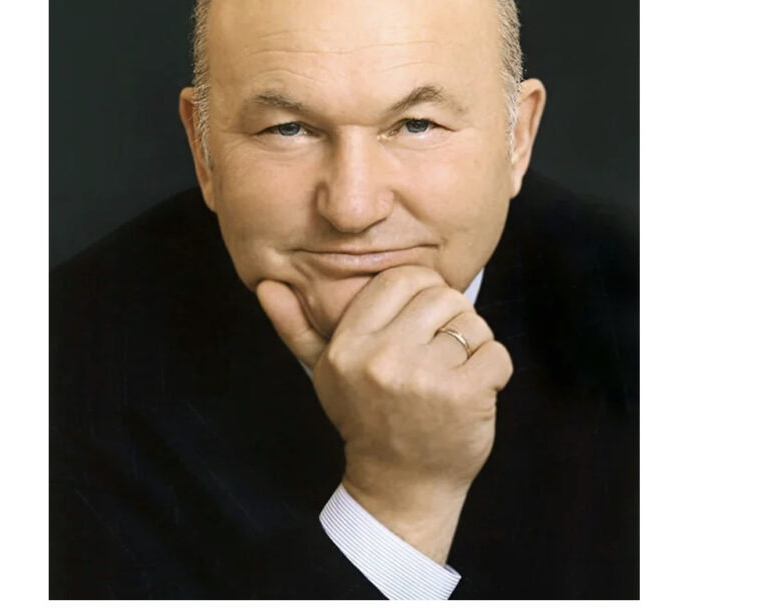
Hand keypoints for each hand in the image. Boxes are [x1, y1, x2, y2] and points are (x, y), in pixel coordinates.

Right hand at [256, 265, 513, 562]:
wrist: (400, 486)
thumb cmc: (366, 420)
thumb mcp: (324, 373)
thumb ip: (297, 327)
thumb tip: (266, 285)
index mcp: (348, 345)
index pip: (401, 278)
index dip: (421, 292)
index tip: (423, 321)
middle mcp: (382, 358)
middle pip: (442, 295)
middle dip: (451, 318)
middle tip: (441, 350)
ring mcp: (424, 377)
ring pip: (473, 323)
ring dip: (474, 345)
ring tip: (454, 372)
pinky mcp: (464, 395)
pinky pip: (497, 353)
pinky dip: (495, 370)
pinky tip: (474, 391)